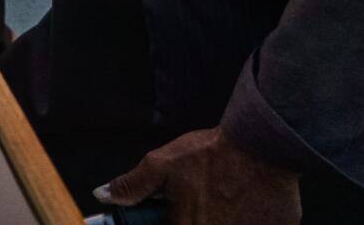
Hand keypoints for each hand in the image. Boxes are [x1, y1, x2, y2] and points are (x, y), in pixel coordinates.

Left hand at [97, 128, 299, 224]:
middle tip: (201, 202)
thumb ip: (132, 185)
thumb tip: (102, 194)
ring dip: (219, 217)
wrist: (261, 146)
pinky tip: (243, 205)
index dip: (168, 221)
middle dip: (193, 217)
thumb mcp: (163, 164)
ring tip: (223, 200)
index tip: (174, 211)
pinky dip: (244, 218)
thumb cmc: (210, 155)